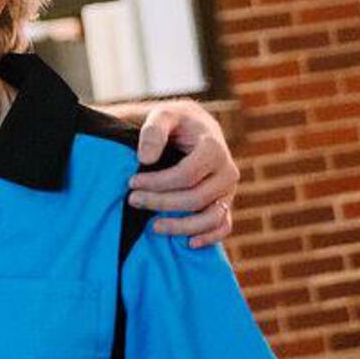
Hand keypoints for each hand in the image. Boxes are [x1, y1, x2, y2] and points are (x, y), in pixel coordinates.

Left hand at [127, 101, 239, 248]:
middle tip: (132, 200)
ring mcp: (228, 190)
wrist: (192, 127)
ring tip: (153, 227)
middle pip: (196, 198)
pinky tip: (188, 243)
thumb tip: (145, 159)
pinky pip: (224, 226)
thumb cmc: (174, 122)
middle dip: (161, 202)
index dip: (158, 183)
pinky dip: (209, 237)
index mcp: (214, 148)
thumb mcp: (162, 115)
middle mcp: (227, 171)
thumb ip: (153, 131)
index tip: (131, 183)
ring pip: (211, 218)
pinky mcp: (224, 202)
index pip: (186, 175)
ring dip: (182, 226)